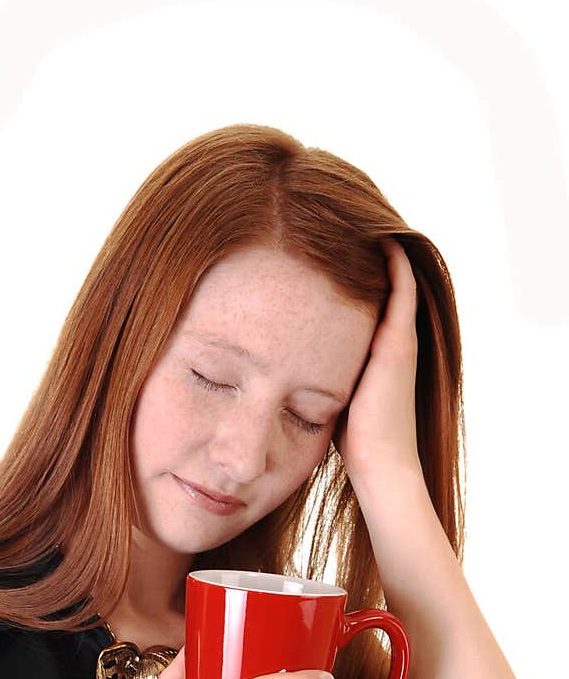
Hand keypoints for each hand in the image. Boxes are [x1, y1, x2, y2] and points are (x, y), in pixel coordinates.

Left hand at [332, 237, 423, 487]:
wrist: (377, 464)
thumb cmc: (348, 441)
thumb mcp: (326, 393)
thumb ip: (314, 371)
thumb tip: (278, 363)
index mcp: (377, 349)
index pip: (362, 299)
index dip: (346, 271)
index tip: (321, 244)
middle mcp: (394, 338)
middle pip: (379, 281)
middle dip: (362, 252)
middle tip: (340, 217)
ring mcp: (400, 337)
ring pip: (393, 277)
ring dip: (377, 248)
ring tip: (357, 213)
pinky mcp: (400, 341)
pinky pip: (400, 287)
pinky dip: (391, 259)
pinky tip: (376, 232)